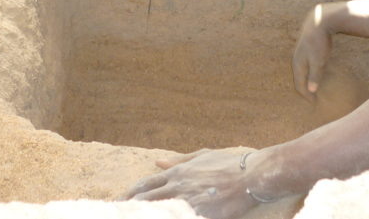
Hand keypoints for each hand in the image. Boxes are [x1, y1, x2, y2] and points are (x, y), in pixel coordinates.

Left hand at [124, 149, 259, 218]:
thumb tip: (157, 162)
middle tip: (117, 213)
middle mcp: (178, 185)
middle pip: (146, 199)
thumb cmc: (230, 164)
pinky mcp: (200, 214)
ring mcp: (188, 200)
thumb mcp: (203, 156)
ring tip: (131, 217)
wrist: (251, 175)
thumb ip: (179, 160)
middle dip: (130, 207)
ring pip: (158, 211)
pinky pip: (178, 218)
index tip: (119, 201)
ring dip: (145, 215)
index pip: (146, 184)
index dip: (130, 193)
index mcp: (178, 172)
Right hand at [292, 6, 332, 99]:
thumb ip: (315, 76)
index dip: (306, 96)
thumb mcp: (319, 61)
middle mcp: (296, 60)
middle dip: (304, 90)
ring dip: (306, 81)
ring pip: (302, 72)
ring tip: (312, 88)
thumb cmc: (319, 42)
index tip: (314, 104)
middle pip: (299, 79)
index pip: (299, 85)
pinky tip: (316, 72)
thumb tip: (311, 91)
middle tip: (312, 99)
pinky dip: (309, 72)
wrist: (319, 21)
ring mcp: (300, 54)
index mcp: (298, 64)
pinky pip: (305, 65)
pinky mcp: (306, 49)